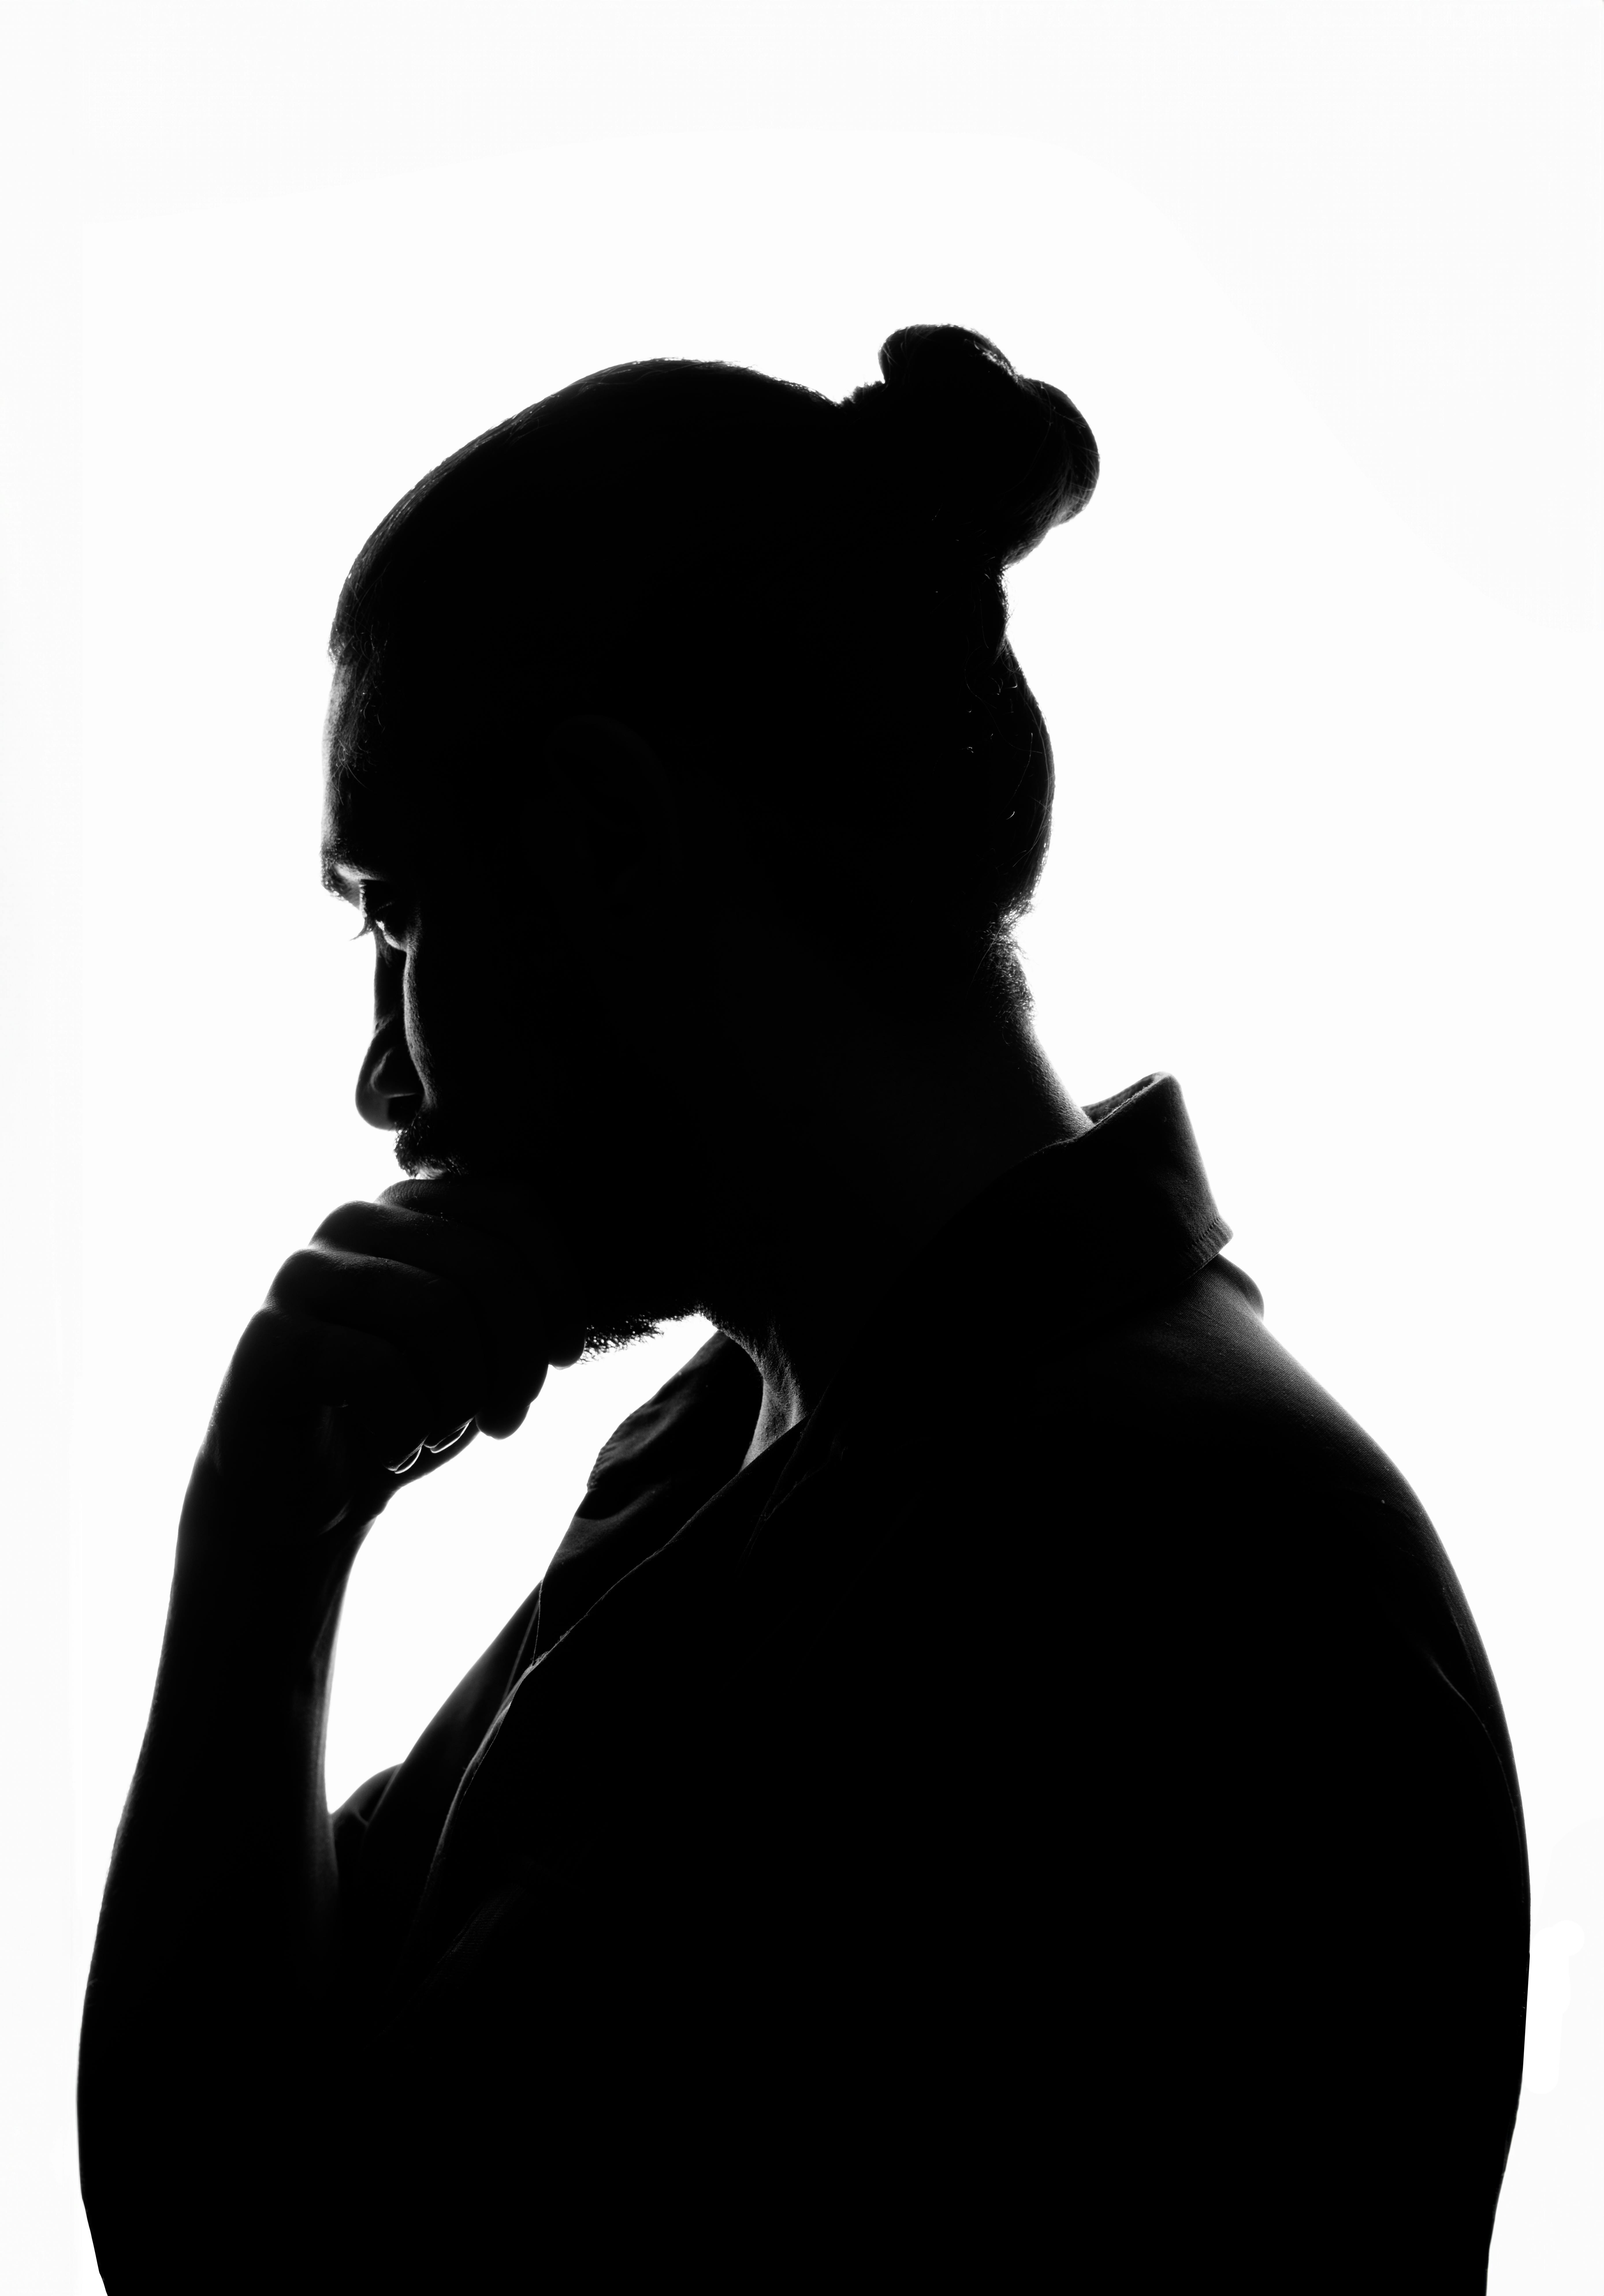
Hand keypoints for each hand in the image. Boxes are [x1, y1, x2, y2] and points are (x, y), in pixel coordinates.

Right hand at [195, 1178, 583, 1550]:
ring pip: (438, 1314)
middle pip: (485, 1266)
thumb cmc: (406, 1409)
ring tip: (438, 1432)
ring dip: (461, 1398)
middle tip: (506, 1419)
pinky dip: (407, 1429)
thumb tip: (567, 1310)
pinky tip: (392, 1453)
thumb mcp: (481, 1347)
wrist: (305, 1495)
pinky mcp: (275, 1338)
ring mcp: (306, 1273)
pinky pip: (381, 1371)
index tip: (562, 1356)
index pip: (513, 1208)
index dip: (559, 1287)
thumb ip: (516, 1301)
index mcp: (411, 1208)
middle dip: (518, 1360)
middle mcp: (354, 1220)